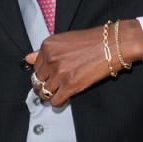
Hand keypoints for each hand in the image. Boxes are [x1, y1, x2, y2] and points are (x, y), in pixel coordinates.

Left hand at [27, 20, 142, 107]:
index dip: (43, 73)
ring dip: (51, 94)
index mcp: (48, 46)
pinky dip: (59, 102)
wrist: (114, 43)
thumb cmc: (94, 40)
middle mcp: (51, 59)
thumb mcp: (65, 40)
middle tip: (55, 85)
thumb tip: (28, 58)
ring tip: (61, 91)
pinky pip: (55, 101)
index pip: (35, 67)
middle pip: (38, 81)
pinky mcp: (70, 85)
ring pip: (44, 92)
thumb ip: (44, 51)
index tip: (49, 76)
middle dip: (45, 84)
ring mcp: (60, 73)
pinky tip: (65, 97)